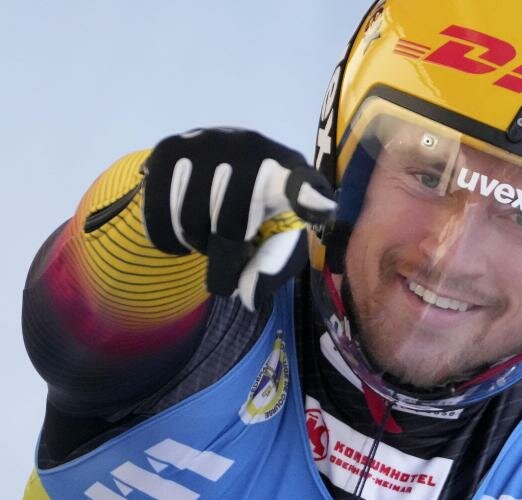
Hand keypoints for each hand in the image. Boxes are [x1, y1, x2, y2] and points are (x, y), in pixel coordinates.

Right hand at [141, 127, 335, 309]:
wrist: (217, 171)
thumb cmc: (259, 213)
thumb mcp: (276, 240)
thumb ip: (271, 267)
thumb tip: (246, 296)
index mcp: (292, 170)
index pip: (302, 185)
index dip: (308, 197)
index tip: (322, 209)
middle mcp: (253, 147)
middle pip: (231, 224)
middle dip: (224, 257)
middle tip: (226, 264)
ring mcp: (210, 141)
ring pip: (191, 219)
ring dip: (196, 244)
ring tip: (209, 236)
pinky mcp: (171, 147)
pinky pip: (159, 210)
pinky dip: (169, 236)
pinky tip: (183, 230)